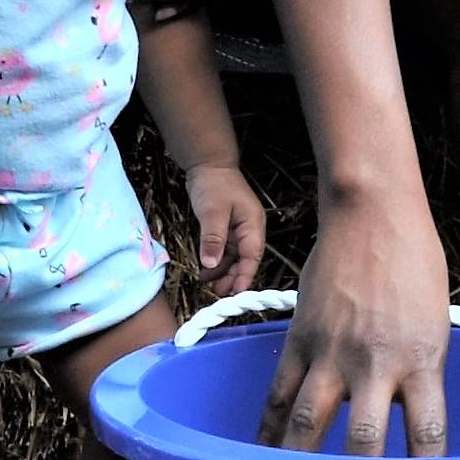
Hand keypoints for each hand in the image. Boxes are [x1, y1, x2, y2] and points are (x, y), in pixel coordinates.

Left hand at [184, 162, 266, 299]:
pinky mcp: (227, 229)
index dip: (245, 277)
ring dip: (223, 272)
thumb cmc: (214, 184)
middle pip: (245, 261)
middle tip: (217, 293)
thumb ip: (213, 238)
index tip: (235, 294)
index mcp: (253, 226)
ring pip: (234, 258)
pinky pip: (225, 251)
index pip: (252, 257)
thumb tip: (211, 264)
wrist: (208, 165)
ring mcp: (239, 230)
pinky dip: (216, 261)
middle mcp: (249, 230)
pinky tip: (206, 270)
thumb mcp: (213, 211)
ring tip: (208, 284)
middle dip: (233, 278)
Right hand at [258, 192, 449, 456]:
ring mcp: (332, 351)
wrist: (372, 211)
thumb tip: (409, 419)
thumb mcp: (435, 322)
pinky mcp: (300, 338)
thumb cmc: (415, 262)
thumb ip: (421, 373)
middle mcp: (376, 362)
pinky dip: (270, 428)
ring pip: (311, 424)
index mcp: (421, 359)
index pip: (429, 435)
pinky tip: (264, 454)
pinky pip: (280, 393)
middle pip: (365, 441)